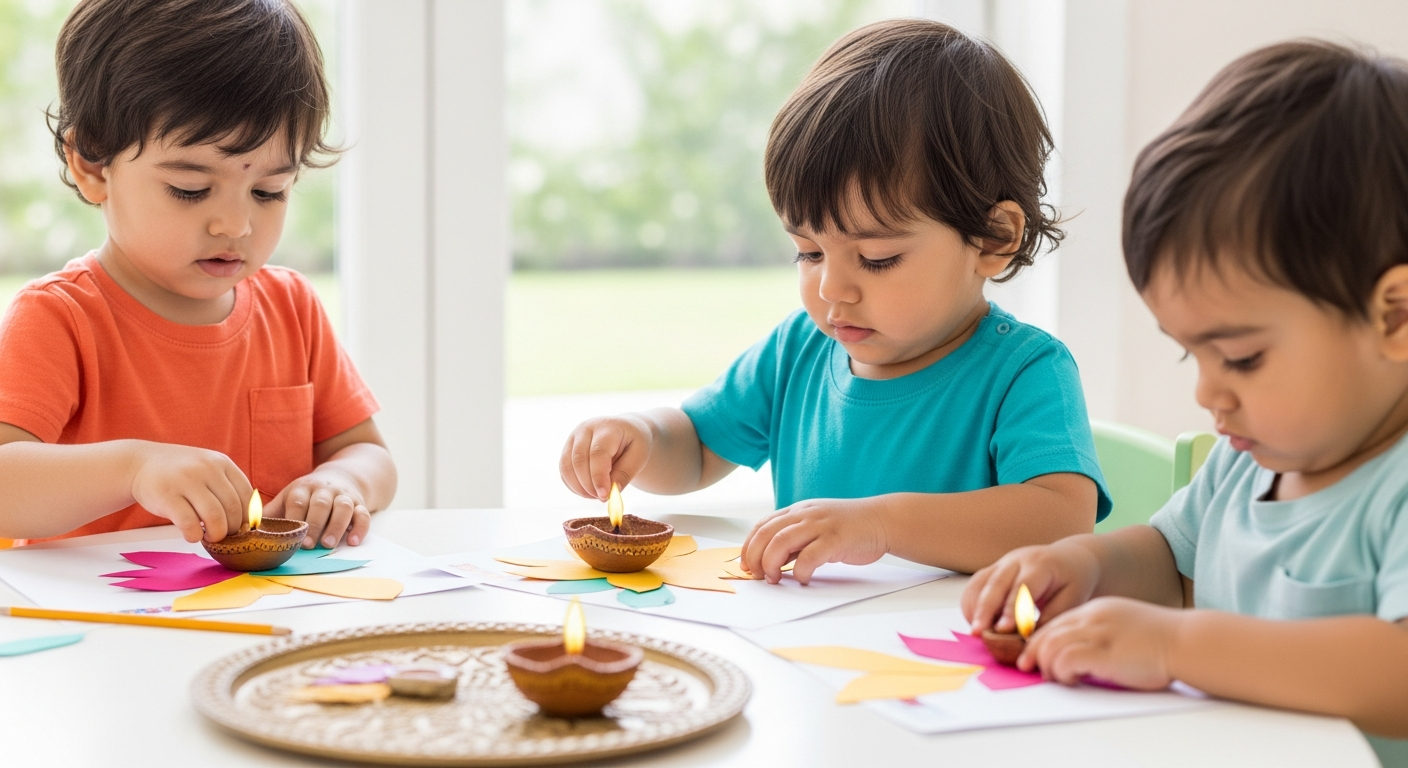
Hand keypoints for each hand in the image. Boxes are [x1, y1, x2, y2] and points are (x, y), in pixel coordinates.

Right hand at [129, 442, 251, 543]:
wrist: (139, 463)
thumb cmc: (180, 473)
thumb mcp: (208, 468)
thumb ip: (227, 487)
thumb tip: (248, 520)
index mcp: (222, 463)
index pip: (247, 494)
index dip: (247, 517)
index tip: (242, 528)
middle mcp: (206, 469)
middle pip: (232, 508)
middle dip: (232, 529)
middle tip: (224, 535)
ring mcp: (186, 481)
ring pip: (214, 517)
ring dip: (216, 534)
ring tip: (210, 537)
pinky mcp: (167, 496)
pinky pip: (189, 523)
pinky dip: (194, 535)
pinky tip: (192, 535)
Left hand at [265, 468, 370, 548]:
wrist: (342, 476)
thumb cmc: (309, 494)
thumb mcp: (290, 496)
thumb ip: (271, 512)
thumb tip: (245, 529)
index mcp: (303, 488)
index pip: (298, 500)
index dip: (295, 517)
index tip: (292, 536)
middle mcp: (324, 490)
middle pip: (321, 504)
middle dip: (316, 524)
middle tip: (310, 545)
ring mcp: (344, 495)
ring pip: (343, 508)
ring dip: (336, 526)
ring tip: (329, 544)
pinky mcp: (360, 503)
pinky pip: (363, 514)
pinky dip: (360, 528)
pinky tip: (353, 541)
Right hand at [560, 415, 652, 500]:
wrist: (625, 430)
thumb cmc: (634, 443)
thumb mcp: (639, 456)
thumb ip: (625, 473)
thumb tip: (610, 492)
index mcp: (607, 427)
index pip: (597, 453)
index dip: (598, 476)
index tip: (605, 496)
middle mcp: (585, 429)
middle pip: (579, 461)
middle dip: (589, 485)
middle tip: (603, 498)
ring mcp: (573, 438)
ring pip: (567, 467)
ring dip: (580, 488)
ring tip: (597, 495)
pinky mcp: (567, 449)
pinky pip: (564, 472)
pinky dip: (574, 486)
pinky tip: (589, 491)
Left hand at [740, 498, 887, 584]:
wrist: (881, 520)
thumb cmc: (848, 527)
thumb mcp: (816, 526)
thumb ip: (795, 539)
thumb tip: (771, 560)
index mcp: (797, 510)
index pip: (762, 525)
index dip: (748, 546)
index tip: (745, 564)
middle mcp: (805, 514)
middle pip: (766, 534)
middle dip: (755, 557)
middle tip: (757, 575)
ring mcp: (820, 525)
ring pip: (781, 542)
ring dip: (771, 564)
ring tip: (774, 579)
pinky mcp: (835, 539)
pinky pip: (809, 557)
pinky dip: (801, 571)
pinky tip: (803, 579)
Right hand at [961, 540, 1101, 634]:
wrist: (1069, 558)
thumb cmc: (1073, 581)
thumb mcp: (1072, 599)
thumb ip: (1050, 619)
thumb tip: (1027, 642)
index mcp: (1040, 565)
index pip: (1021, 587)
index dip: (1011, 609)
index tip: (1003, 629)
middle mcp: (1016, 560)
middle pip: (995, 584)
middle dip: (985, 610)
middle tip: (978, 633)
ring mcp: (1002, 563)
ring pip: (980, 583)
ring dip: (974, 608)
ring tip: (975, 632)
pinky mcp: (993, 570)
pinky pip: (975, 585)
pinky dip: (972, 604)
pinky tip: (977, 622)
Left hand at [1020, 596, 1183, 689]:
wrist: (1187, 642)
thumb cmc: (1162, 640)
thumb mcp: (1125, 626)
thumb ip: (1103, 633)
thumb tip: (1083, 653)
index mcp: (1097, 610)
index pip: (1056, 621)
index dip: (1039, 639)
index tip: (1032, 654)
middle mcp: (1093, 618)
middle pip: (1047, 631)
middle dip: (1033, 652)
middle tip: (1029, 668)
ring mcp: (1098, 633)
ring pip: (1050, 646)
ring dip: (1047, 665)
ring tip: (1055, 678)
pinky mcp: (1104, 653)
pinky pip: (1065, 660)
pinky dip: (1061, 671)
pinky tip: (1071, 679)